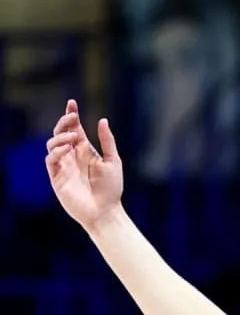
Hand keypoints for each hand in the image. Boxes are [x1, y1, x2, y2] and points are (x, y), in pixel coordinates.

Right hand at [45, 100, 123, 231]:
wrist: (106, 211)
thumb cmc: (111, 188)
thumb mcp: (113, 161)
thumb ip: (107, 141)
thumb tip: (102, 120)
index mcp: (86, 151)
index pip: (75, 129)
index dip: (71, 115)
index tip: (72, 103)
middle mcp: (73, 156)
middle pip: (61, 133)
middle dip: (64, 122)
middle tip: (72, 116)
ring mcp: (64, 166)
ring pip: (52, 144)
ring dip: (60, 137)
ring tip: (73, 137)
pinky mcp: (57, 177)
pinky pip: (50, 160)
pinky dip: (56, 152)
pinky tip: (66, 150)